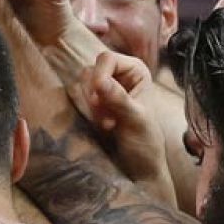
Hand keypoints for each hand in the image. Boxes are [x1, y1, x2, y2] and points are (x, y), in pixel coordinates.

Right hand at [70, 51, 173, 204]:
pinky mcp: (95, 102)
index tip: (98, 98)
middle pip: (90, 70)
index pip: (106, 58)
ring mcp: (106, 88)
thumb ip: (119, 99)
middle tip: (109, 117)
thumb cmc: (145, 143)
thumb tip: (99, 81)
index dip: (99, 75)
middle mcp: (120, 74)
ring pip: (82, 84)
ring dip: (92, 106)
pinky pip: (78, 98)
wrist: (139, 165)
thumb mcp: (135, 120)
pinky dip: (88, 112)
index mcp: (136, 70)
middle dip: (95, 95)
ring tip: (109, 124)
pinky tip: (104, 126)